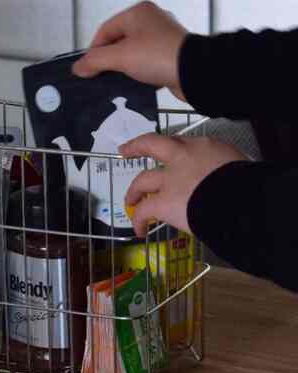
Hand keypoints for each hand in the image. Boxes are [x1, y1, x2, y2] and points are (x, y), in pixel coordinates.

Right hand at [73, 1, 187, 100]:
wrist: (195, 72)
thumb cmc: (162, 56)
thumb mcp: (120, 57)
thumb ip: (95, 61)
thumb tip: (79, 67)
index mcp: (138, 12)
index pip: (105, 30)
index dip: (93, 51)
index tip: (87, 68)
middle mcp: (151, 21)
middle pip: (118, 41)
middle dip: (109, 60)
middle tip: (101, 75)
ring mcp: (162, 38)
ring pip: (133, 53)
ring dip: (124, 68)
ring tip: (120, 80)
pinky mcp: (170, 54)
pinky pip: (147, 63)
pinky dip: (139, 73)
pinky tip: (136, 83)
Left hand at [121, 134, 247, 236]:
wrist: (240, 200)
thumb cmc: (248, 185)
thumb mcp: (238, 167)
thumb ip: (222, 169)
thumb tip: (219, 183)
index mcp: (205, 147)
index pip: (181, 142)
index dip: (171, 147)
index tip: (166, 150)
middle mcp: (182, 158)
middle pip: (152, 145)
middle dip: (136, 147)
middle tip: (126, 151)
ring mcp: (170, 179)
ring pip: (142, 180)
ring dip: (134, 191)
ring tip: (130, 202)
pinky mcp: (163, 202)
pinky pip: (144, 211)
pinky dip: (139, 221)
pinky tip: (139, 230)